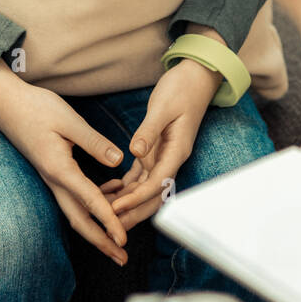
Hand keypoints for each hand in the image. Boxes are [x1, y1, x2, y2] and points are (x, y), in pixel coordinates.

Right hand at [0, 67, 130, 265]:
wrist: (6, 104)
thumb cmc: (36, 108)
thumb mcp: (69, 120)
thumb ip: (94, 142)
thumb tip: (118, 162)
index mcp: (59, 169)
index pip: (89, 201)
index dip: (108, 221)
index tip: (123, 239)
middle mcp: (55, 180)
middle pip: (80, 219)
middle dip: (101, 241)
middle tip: (121, 258)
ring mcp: (52, 177)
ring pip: (77, 209)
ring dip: (98, 224)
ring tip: (120, 233)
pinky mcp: (53, 170)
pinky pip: (75, 194)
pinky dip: (94, 200)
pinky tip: (113, 190)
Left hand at [97, 57, 219, 227]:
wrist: (196, 76)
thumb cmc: (181, 88)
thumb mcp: (162, 107)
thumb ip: (149, 131)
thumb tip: (135, 152)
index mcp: (177, 151)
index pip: (156, 184)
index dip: (136, 199)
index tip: (116, 208)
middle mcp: (172, 158)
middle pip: (152, 194)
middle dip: (133, 211)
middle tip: (110, 225)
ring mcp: (164, 155)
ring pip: (145, 187)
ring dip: (128, 201)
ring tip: (104, 211)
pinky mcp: (156, 148)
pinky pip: (141, 173)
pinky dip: (127, 184)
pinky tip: (111, 191)